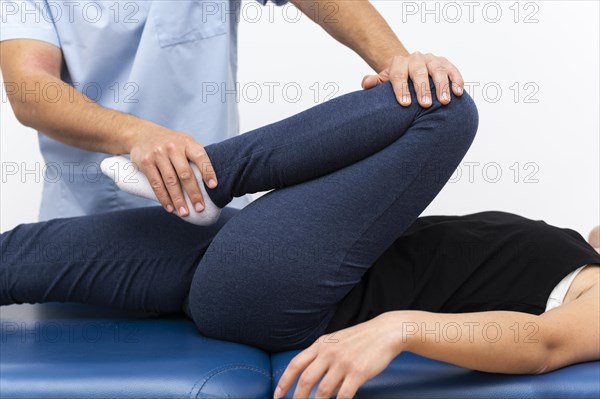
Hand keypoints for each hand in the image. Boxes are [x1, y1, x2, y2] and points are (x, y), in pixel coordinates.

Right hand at [128, 125, 216, 216]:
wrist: (142, 134)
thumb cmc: (171, 143)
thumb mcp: (185, 142)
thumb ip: (197, 157)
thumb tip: (213, 180)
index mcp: (187, 142)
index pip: (200, 157)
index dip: (208, 171)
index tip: (214, 186)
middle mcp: (173, 147)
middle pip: (185, 173)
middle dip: (194, 193)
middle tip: (200, 208)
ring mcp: (158, 154)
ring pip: (170, 181)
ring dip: (178, 200)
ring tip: (184, 213)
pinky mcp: (146, 162)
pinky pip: (156, 183)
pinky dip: (163, 198)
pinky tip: (170, 208)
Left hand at [274, 313, 403, 398]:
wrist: (384, 332)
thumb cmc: (360, 339)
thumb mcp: (336, 342)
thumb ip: (323, 357)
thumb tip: (313, 379)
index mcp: (321, 345)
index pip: (296, 364)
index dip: (285, 381)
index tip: (278, 395)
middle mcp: (329, 353)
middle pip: (306, 379)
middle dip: (297, 397)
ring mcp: (343, 363)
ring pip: (323, 391)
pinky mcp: (358, 372)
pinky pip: (344, 395)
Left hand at [362, 52, 463, 107]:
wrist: (408, 70)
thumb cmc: (396, 82)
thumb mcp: (384, 82)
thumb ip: (375, 83)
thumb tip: (366, 83)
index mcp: (399, 63)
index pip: (398, 74)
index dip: (401, 88)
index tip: (405, 104)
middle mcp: (416, 58)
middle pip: (419, 71)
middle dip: (422, 88)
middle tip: (425, 104)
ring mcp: (432, 60)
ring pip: (438, 69)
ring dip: (442, 85)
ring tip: (445, 101)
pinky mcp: (446, 63)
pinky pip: (453, 70)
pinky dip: (457, 80)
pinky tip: (459, 93)